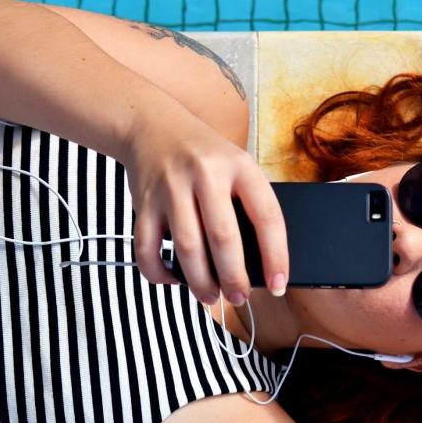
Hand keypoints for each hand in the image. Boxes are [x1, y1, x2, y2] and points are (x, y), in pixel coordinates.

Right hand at [122, 106, 288, 304]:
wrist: (151, 125)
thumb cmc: (204, 156)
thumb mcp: (235, 165)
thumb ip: (246, 204)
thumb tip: (258, 264)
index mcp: (239, 166)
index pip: (266, 216)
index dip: (276, 256)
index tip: (278, 285)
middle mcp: (206, 174)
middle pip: (224, 238)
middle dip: (234, 278)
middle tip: (240, 298)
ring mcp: (171, 188)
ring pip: (187, 248)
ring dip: (200, 282)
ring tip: (210, 297)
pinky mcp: (143, 202)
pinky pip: (147, 248)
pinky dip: (159, 272)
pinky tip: (173, 279)